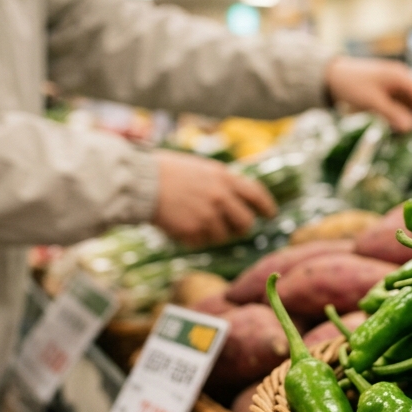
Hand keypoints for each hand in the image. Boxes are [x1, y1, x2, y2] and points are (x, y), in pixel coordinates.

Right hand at [151, 150, 276, 247]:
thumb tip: (239, 200)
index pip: (256, 195)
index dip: (266, 207)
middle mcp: (221, 198)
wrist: (141, 182)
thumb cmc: (168, 172)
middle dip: (241, 227)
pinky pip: (202, 242)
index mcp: (225, 178)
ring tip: (196, 221)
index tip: (270, 215)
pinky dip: (195, 238)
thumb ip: (223, 183)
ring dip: (214, 233)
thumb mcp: (203, 169)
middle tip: (234, 228)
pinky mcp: (193, 231)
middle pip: (246, 223)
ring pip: (224, 236)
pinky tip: (181, 225)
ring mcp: (208, 216)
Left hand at [324, 56, 411, 132]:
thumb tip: (410, 127)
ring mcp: (396, 88)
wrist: (330, 75)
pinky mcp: (388, 95)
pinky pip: (404, 108)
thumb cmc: (351, 84)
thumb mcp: (371, 100)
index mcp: (401, 77)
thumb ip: (391, 113)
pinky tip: (409, 132)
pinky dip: (408, 119)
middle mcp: (402, 81)